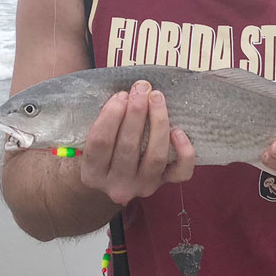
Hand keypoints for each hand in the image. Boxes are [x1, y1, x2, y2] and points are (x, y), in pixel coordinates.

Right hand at [80, 80, 195, 205]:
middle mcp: (117, 186)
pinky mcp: (164, 184)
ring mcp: (143, 187)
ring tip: (156, 98)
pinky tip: (178, 131)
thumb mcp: (91, 139)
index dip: (111, 116)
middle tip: (141, 88)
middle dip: (136, 113)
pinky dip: (184, 151)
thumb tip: (127, 94)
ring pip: (155, 157)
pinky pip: (181, 172)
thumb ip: (103, 122)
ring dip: (158, 123)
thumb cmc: (103, 151)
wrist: (114, 180)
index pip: (100, 143)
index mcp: (92, 174)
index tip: (121, 95)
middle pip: (128, 147)